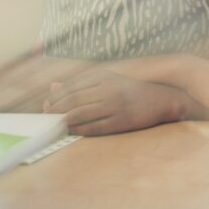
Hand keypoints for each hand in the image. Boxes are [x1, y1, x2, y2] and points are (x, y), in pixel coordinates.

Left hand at [43, 69, 187, 135]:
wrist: (161, 99)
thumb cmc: (131, 90)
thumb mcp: (108, 80)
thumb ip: (81, 84)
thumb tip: (53, 87)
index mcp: (104, 76)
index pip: (70, 87)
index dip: (54, 98)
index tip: (46, 106)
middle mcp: (108, 89)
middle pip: (72, 101)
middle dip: (55, 110)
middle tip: (47, 117)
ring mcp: (114, 106)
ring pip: (79, 114)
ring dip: (64, 121)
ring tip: (57, 125)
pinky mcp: (120, 121)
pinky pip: (92, 128)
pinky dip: (78, 130)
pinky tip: (72, 131)